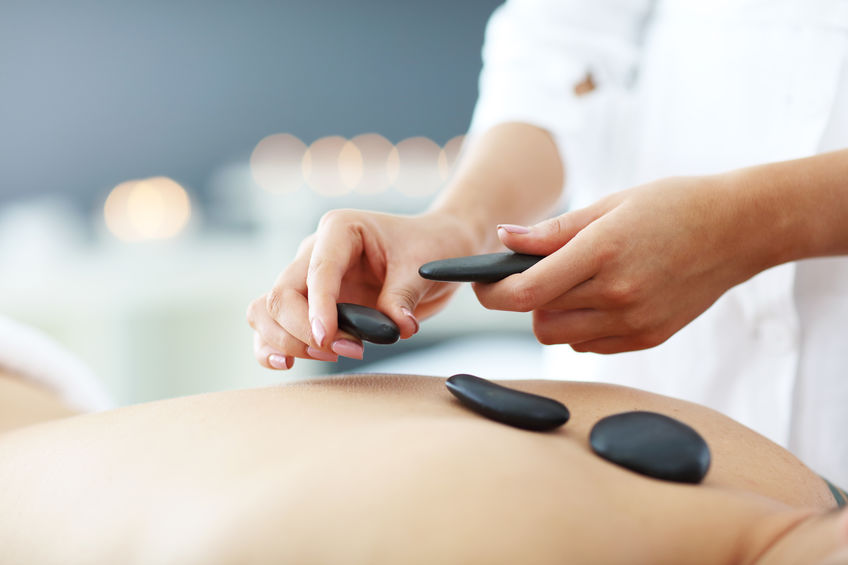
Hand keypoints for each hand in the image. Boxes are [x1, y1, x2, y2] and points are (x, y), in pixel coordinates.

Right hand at [247, 209, 478, 368]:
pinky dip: (273, 346)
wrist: (437, 249)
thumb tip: (397, 328)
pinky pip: (274, 325)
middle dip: (301, 330)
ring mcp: (309, 278)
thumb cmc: (430, 248)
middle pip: (281, 293)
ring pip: (267, 309)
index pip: (317, 269)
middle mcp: (315, 251)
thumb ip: (404, 297)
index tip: (327, 340)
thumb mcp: (424, 268)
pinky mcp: (311, 305)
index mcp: (340, 230)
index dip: (318, 308)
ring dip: (284, 340)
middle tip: (347, 351)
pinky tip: (290, 363)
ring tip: (327, 356)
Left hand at [473, 175, 768, 352]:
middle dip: (524, 302)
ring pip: (561, 337)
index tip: (480, 284)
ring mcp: (635, 321)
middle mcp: (618, 294)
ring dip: (551, 316)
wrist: (737, 230)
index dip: (492, 292)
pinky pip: (591, 345)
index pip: (526, 291)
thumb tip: (504, 239)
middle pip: (538, 320)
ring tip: (570, 285)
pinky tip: (598, 299)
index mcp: (602, 252)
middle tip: (533, 276)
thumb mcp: (609, 205)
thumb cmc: (671, 206)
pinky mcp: (648, 337)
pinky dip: (581, 328)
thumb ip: (552, 230)